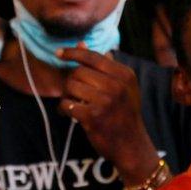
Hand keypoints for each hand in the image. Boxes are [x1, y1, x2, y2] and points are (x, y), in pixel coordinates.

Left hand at [58, 43, 160, 182]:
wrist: (131, 145)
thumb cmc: (123, 113)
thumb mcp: (121, 86)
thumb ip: (102, 65)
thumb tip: (81, 44)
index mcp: (124, 74)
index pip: (93, 57)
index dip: (73, 53)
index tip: (59, 53)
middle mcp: (117, 85)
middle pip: (78, 72)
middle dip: (71, 81)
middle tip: (73, 93)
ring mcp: (105, 101)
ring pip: (71, 86)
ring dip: (67, 95)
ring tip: (73, 103)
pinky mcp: (93, 117)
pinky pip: (67, 104)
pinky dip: (64, 108)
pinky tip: (68, 113)